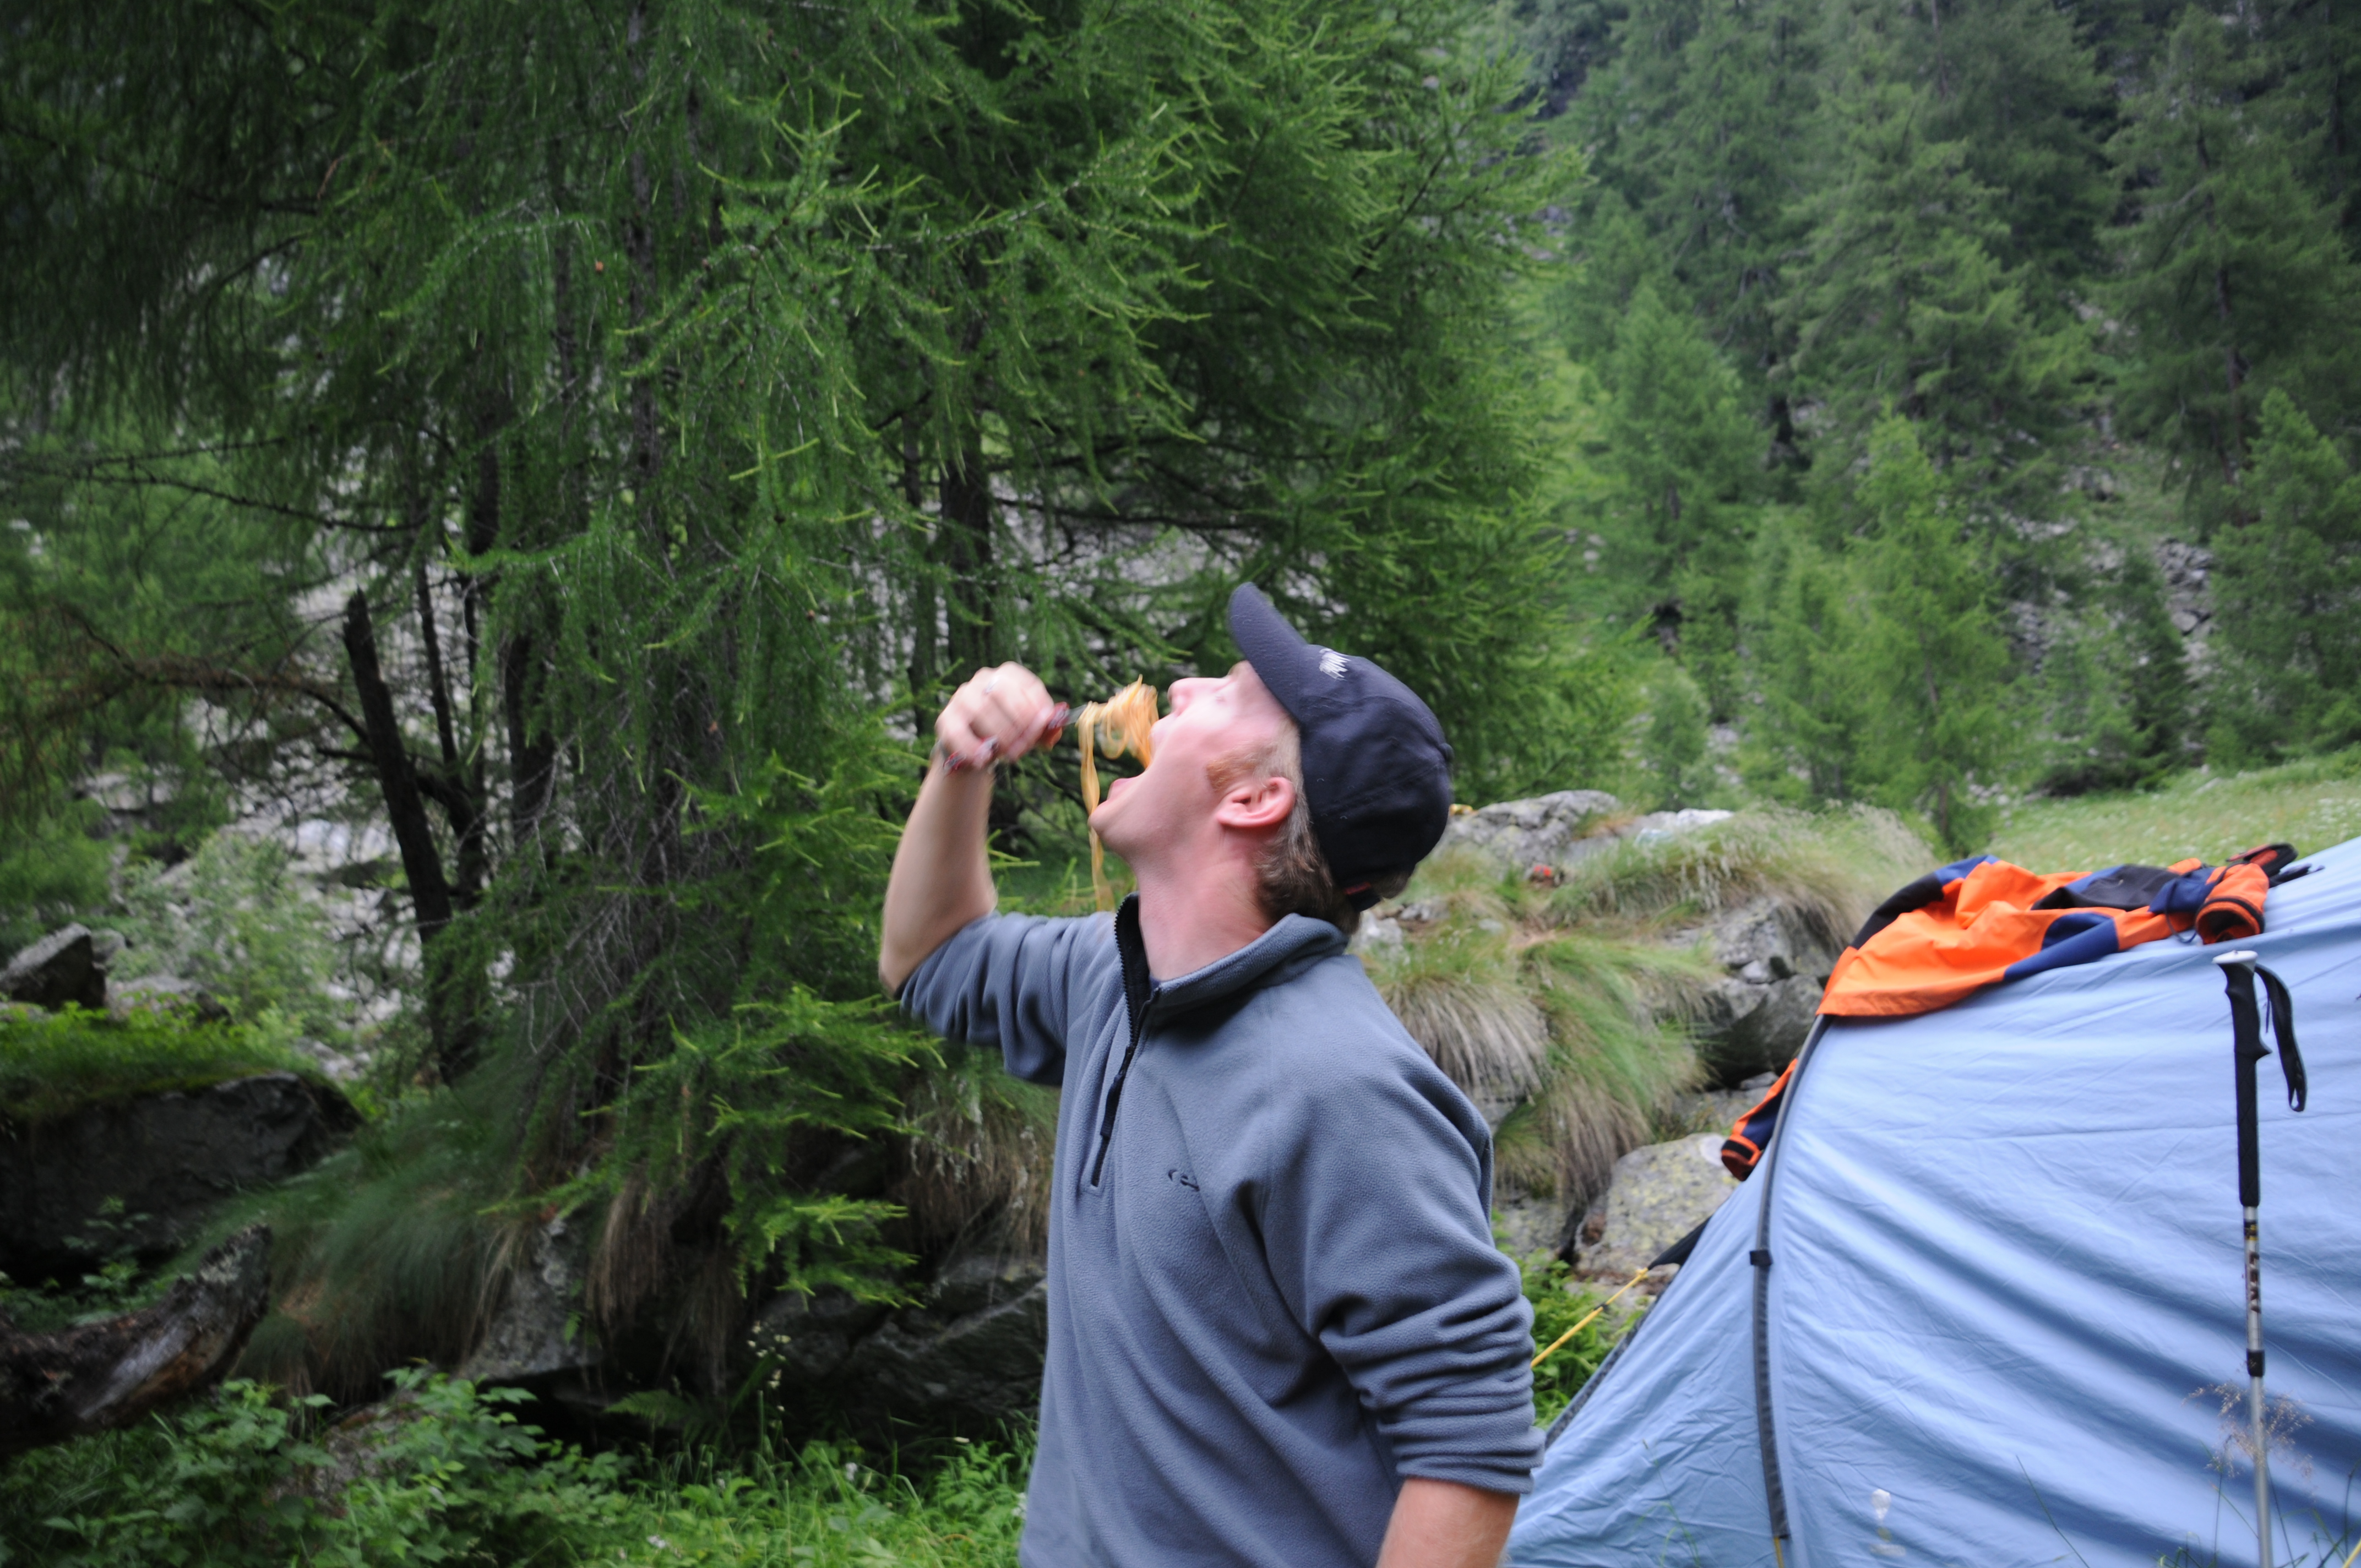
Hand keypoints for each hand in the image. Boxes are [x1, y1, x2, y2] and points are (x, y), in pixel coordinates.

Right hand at [935, 663, 1065, 771]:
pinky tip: (983, 759)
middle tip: (1025, 746)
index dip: (1038, 705)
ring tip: (1009, 755)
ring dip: (999, 736)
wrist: (975, 750)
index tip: (1043, 726)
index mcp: (1007, 676)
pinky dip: (973, 747)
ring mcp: (961, 697)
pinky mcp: (945, 718)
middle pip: (1001, 693)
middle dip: (1018, 722)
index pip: (1027, 683)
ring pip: (980, 710)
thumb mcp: (1030, 732)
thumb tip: (1056, 729)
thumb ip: (1045, 731)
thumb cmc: (1008, 734)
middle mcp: (983, 680)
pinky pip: (958, 731)